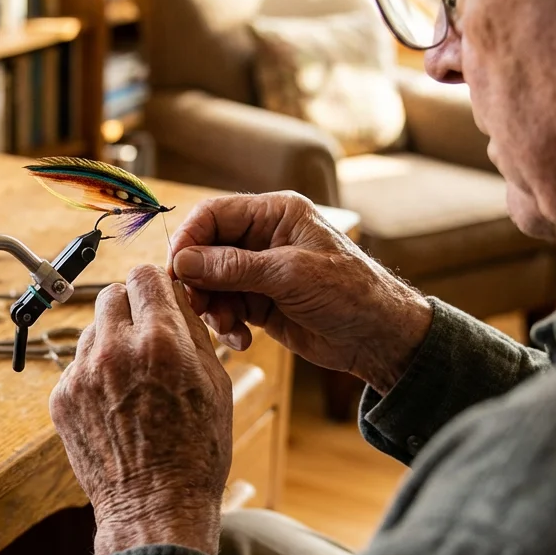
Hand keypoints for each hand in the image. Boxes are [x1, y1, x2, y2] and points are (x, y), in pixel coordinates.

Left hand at [50, 265, 232, 554]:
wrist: (154, 506)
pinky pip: (78, 365)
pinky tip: (115, 402)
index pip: (144, 277)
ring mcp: (82, 375)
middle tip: (145, 333)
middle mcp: (116, 351)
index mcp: (161, 342)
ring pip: (92, 329)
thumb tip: (174, 297)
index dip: (154, 286)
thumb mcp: (214, 383)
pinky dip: (95, 374)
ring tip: (132, 378)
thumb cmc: (195, 452)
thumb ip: (191, 332)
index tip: (157, 297)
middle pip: (112, 294)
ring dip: (111, 341)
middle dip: (130, 307)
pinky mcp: (62, 398)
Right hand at [170, 191, 431, 391]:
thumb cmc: (350, 292)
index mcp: (274, 214)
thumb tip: (184, 261)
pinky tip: (243, 340)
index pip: (214, 214)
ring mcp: (259, 272)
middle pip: (206, 251)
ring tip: (228, 328)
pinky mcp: (259, 302)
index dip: (190, 239)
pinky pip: (225, 308)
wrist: (378, 337)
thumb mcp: (291, 275)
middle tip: (196, 307)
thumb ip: (235, 267)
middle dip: (198, 281)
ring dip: (212, 308)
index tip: (177, 269)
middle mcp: (263, 238)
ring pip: (211, 283)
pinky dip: (226, 325)